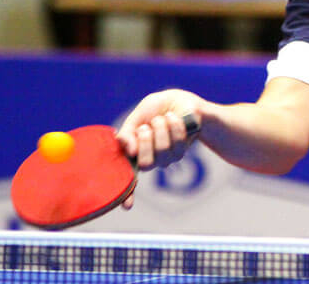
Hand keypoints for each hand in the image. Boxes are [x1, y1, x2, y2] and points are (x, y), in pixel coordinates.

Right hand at [116, 89, 203, 207]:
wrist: (183, 102)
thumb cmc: (158, 108)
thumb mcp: (139, 114)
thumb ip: (128, 130)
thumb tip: (126, 148)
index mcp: (132, 152)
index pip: (126, 179)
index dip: (126, 195)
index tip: (127, 207)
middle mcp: (148, 160)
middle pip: (145, 163)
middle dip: (145, 139)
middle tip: (147, 126)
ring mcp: (166, 158)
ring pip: (162, 151)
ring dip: (162, 129)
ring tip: (162, 118)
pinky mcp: (182, 151)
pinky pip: (178, 143)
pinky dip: (175, 126)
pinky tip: (174, 118)